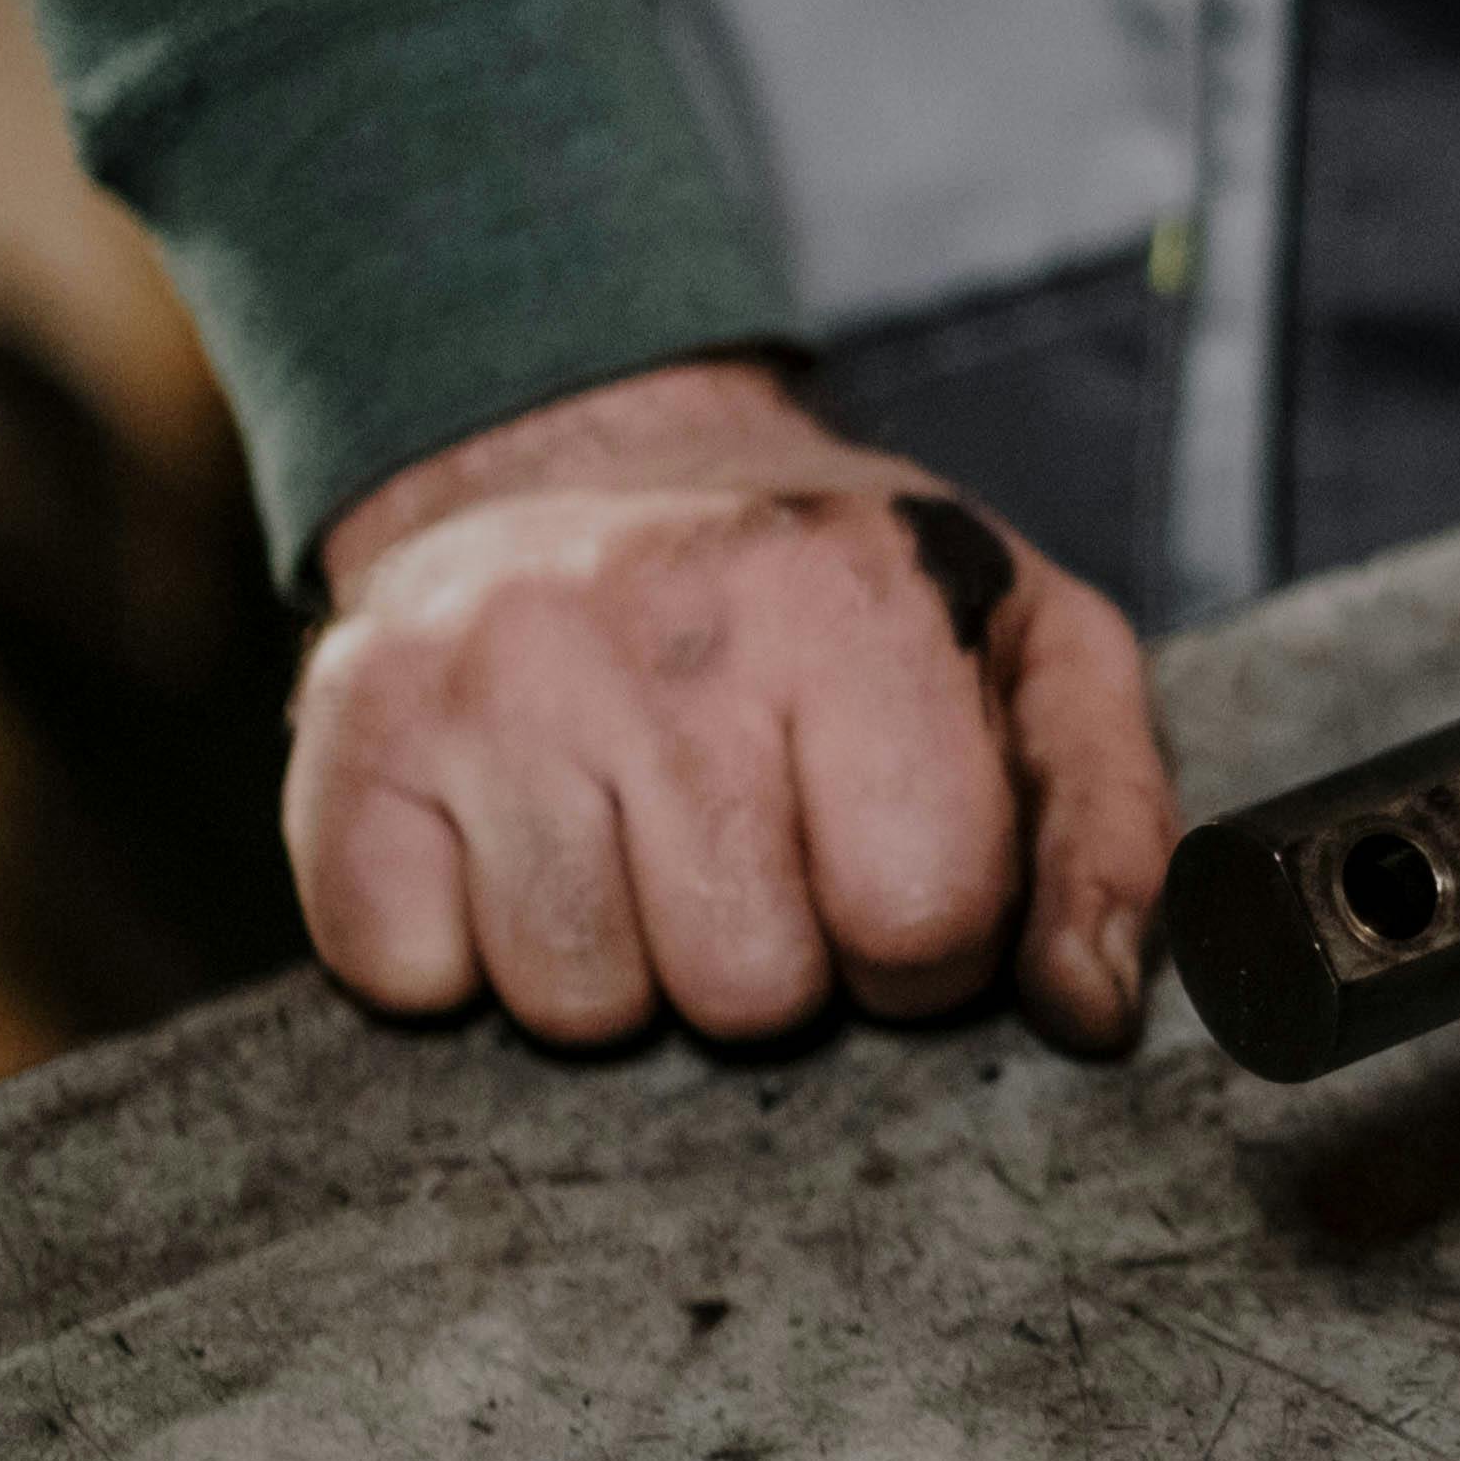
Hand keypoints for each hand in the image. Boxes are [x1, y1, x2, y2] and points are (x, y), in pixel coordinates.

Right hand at [286, 356, 1178, 1048]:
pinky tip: (513, 832)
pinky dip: (459, 945)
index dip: (926, 934)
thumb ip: (1108, 827)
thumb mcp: (1031, 647)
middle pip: (749, 991)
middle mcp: (664, 630)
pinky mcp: (351, 738)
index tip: (889, 858)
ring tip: (638, 827)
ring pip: (578, 1007)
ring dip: (622, 961)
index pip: (924, 918)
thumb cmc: (834, 587)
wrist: (580, 451)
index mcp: (853, 599)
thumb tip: (1094, 1009)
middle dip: (773, 956)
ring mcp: (488, 682)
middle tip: (751, 836)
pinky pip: (410, 977)